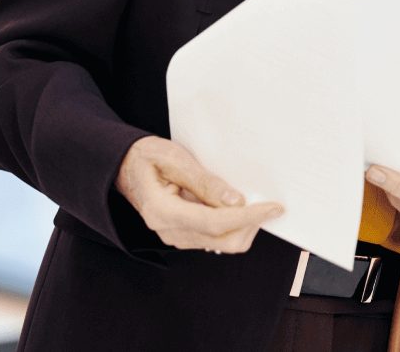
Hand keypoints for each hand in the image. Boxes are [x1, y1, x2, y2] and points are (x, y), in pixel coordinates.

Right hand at [113, 135, 283, 252]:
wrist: (125, 166)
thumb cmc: (147, 157)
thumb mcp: (175, 159)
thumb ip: (204, 181)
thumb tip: (235, 201)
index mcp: (163, 212)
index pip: (215, 224)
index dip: (248, 217)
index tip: (273, 208)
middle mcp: (169, 231)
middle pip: (223, 240)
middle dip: (250, 224)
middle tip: (268, 202)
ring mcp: (176, 236)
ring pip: (223, 242)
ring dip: (244, 225)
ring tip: (253, 200)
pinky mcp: (184, 234)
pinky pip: (216, 237)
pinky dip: (233, 224)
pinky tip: (237, 204)